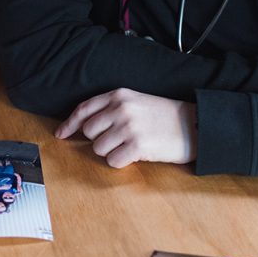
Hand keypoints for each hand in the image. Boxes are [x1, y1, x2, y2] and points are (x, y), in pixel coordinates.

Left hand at [54, 88, 196, 167]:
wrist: (196, 125)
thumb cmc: (166, 116)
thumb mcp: (138, 100)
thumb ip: (113, 108)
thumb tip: (85, 125)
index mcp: (119, 95)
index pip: (84, 109)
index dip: (69, 124)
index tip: (61, 134)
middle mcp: (121, 109)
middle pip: (88, 132)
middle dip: (99, 139)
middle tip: (119, 140)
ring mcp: (128, 127)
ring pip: (98, 148)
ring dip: (111, 151)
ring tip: (131, 146)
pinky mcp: (137, 146)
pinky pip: (112, 161)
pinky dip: (121, 162)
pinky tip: (136, 154)